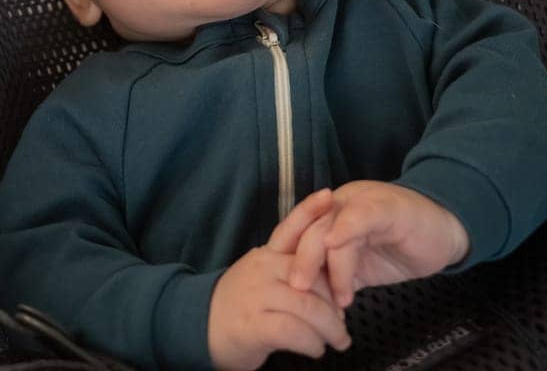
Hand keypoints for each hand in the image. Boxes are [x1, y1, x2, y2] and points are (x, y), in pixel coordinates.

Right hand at [207, 189, 351, 368]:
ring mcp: (258, 296)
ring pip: (307, 306)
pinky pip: (294, 331)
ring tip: (340, 340)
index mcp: (266, 255)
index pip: (289, 228)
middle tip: (345, 317)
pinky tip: (317, 349)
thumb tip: (329, 278)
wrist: (200, 328)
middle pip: (310, 273)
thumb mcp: (263, 278)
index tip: (329, 196)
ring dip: (331, 327)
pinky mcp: (255, 325)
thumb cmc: (240, 304)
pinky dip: (313, 343)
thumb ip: (290, 271)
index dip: (309, 211)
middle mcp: (262, 269)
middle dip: (335, 297)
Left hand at [286, 181, 469, 309]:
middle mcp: (340, 206)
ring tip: (340, 298)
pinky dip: (345, 230)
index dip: (288, 259)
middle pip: (308, 230)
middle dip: (301, 263)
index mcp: (330, 217)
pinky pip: (360, 215)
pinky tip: (338, 248)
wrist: (443, 229)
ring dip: (331, 266)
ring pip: (330, 227)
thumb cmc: (401, 246)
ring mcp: (361, 202)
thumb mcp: (362, 265)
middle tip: (300, 293)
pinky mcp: (385, 207)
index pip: (299, 234)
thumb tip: (313, 304)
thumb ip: (338, 274)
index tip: (285, 292)